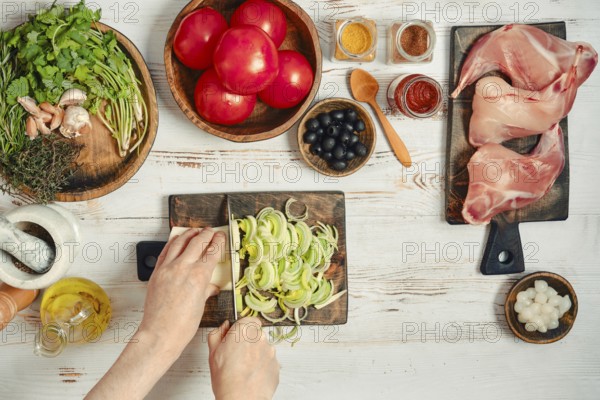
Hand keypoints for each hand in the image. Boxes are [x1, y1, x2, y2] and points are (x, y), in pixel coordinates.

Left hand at [139, 227, 224, 355]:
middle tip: (210, 231)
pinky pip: (165, 251)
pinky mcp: (157, 273)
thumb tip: (211, 287)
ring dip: (189, 234)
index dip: (218, 241)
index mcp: (199, 276)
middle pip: (197, 242)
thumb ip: (206, 290)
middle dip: (206, 234)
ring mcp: (168, 268)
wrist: (160, 334)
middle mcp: (183, 268)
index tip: (221, 236)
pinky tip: (177, 241)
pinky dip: (173, 243)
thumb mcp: (201, 305)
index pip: (212, 251)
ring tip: (195, 231)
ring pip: (180, 242)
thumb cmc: (182, 325)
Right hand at [208, 317, 279, 399]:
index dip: (242, 328)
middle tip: (237, 356)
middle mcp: (260, 337)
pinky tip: (252, 375)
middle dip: (248, 342)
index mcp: (244, 329)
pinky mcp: (276, 365)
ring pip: (263, 348)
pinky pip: (268, 361)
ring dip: (256, 355)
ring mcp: (270, 351)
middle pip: (256, 334)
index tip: (236, 337)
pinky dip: (262, 366)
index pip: (249, 319)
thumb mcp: (213, 352)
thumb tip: (224, 326)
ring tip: (244, 369)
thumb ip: (218, 334)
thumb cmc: (226, 377)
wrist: (241, 398)